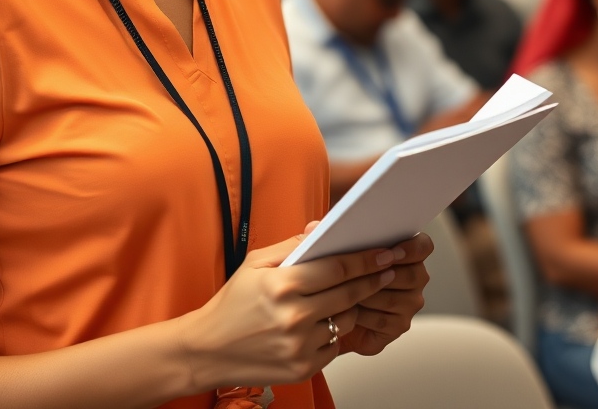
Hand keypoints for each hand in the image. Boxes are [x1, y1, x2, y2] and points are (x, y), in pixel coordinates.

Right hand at [179, 224, 406, 391]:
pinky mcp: (304, 368)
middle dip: (373, 279)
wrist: (209, 349)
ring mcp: (300, 346)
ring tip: (345, 297)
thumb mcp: (254, 264)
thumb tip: (320, 229)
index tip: (384, 253)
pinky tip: (321, 322)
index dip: (365, 260)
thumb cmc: (232, 303)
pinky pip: (334, 344)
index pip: (337, 268)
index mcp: (281, 285)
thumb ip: (290, 246)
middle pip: (349, 294)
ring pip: (346, 320)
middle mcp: (294, 316)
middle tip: (388, 269)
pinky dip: (333, 332)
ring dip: (351, 307)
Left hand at [337, 231, 432, 357]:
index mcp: (405, 252)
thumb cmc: (336, 272)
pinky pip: (385, 320)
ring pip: (396, 298)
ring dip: (370, 294)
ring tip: (346, 290)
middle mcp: (414, 278)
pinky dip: (365, 314)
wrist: (331, 309)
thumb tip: (314, 227)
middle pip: (414, 274)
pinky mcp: (398, 325)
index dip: (412, 248)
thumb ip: (326, 234)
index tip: (392, 250)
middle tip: (362, 272)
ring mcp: (409, 303)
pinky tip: (349, 309)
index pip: (423, 245)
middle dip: (386, 273)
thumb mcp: (330, 249)